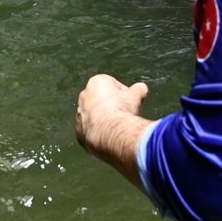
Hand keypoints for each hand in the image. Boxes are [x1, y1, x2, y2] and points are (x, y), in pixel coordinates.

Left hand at [76, 74, 155, 189]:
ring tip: (118, 127)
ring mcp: (79, 114)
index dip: (124, 94)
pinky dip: (99, 132)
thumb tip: (142, 87)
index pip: (112, 85)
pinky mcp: (79, 130)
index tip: (131, 102)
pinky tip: (109, 137)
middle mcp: (84, 96)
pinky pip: (90, 130)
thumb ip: (138, 90)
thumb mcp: (135, 97)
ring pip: (94, 115)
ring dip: (104, 120)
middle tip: (125, 114)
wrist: (110, 132)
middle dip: (112, 106)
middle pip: (101, 100)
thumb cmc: (122, 110)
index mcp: (96, 83)